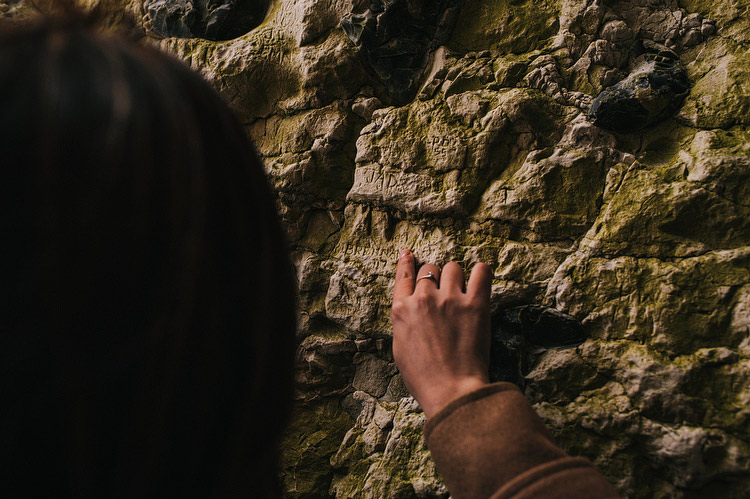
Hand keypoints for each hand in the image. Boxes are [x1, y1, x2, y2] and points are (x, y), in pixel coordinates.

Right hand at [391, 249, 492, 417]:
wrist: (450, 389)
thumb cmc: (424, 377)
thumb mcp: (400, 347)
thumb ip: (403, 321)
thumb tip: (408, 308)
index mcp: (402, 310)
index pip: (404, 275)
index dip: (407, 262)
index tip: (409, 254)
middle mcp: (424, 299)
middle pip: (430, 269)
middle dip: (437, 278)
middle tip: (445, 294)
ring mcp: (450, 299)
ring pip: (453, 268)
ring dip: (457, 277)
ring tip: (462, 292)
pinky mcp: (476, 304)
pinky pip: (481, 271)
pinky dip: (481, 272)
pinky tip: (481, 279)